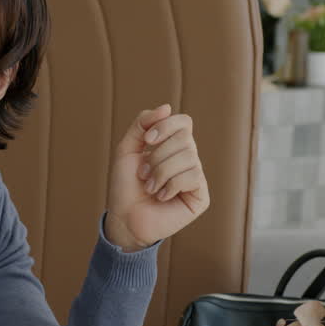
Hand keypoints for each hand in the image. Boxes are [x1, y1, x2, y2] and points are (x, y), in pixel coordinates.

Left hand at [104, 104, 209, 250]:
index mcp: (172, 146)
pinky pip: (193, 177)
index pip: (184, 122)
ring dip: (161, 173)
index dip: (166, 127)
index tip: (146, 141)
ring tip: (150, 187)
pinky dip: (171, 185)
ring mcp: (196, 177)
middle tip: (144, 174)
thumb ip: (141, 124)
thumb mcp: (126, 150)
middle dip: (157, 156)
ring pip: (189, 157)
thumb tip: (167, 107)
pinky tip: (162, 196)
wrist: (123, 217)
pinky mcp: (201, 196)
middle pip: (185, 139)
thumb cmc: (124, 186)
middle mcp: (188, 158)